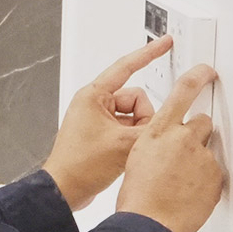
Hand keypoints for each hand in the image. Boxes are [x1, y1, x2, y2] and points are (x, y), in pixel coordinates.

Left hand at [42, 36, 170, 210]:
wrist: (65, 189)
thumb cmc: (80, 165)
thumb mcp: (124, 143)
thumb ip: (151, 127)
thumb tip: (166, 122)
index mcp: (93, 96)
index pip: (126, 67)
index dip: (149, 53)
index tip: (165, 42)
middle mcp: (94, 104)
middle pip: (136, 99)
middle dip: (142, 120)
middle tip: (131, 139)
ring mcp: (98, 119)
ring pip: (135, 117)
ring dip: (138, 133)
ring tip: (124, 150)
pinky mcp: (102, 134)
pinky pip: (129, 129)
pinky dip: (133, 140)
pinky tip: (124, 155)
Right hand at [116, 64, 223, 231]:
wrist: (149, 223)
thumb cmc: (137, 196)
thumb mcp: (136, 158)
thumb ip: (156, 145)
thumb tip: (166, 146)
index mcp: (156, 132)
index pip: (182, 93)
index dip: (196, 77)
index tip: (206, 71)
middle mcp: (182, 139)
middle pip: (201, 122)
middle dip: (195, 133)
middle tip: (183, 153)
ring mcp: (201, 157)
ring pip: (207, 149)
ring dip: (198, 160)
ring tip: (181, 179)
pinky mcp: (215, 175)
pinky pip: (214, 171)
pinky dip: (204, 179)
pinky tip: (188, 191)